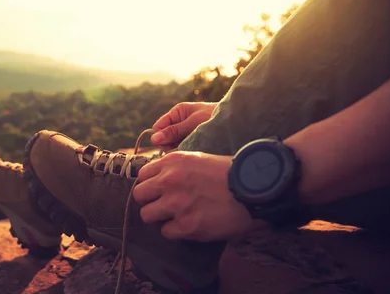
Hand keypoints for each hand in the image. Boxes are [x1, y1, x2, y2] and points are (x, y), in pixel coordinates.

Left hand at [133, 151, 254, 241]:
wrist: (251, 188)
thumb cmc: (226, 173)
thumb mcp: (195, 158)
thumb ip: (173, 167)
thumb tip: (156, 178)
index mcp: (171, 162)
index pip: (142, 175)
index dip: (150, 184)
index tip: (158, 190)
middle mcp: (169, 181)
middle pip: (138, 195)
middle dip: (149, 200)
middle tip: (162, 205)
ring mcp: (176, 204)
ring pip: (146, 215)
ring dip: (159, 217)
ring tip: (174, 216)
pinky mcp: (186, 225)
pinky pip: (165, 232)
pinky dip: (174, 231)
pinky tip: (188, 225)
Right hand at [151, 102, 217, 149]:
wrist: (236, 120)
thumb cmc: (214, 116)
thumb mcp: (192, 123)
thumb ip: (174, 131)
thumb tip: (154, 139)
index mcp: (177, 112)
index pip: (159, 126)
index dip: (160, 137)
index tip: (165, 147)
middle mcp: (180, 122)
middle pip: (166, 137)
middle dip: (169, 145)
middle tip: (180, 151)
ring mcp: (187, 132)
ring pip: (175, 144)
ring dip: (178, 149)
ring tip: (189, 151)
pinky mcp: (194, 141)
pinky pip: (184, 148)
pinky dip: (186, 152)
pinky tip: (193, 153)